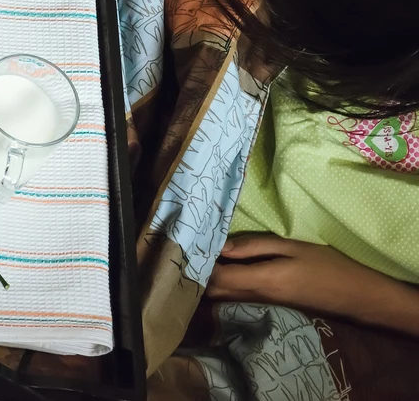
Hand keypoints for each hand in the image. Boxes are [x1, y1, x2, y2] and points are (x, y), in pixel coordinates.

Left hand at [207, 234, 418, 335]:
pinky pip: (237, 300)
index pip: (217, 278)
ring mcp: (262, 306)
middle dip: (201, 273)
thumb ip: (254, 246)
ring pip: (224, 298)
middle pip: (215, 292)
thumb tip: (221, 247)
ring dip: (212, 281)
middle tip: (196, 249)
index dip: (201, 264)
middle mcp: (257, 297)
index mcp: (262, 280)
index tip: (195, 244)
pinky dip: (227, 287)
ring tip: (208, 257)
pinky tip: (227, 270)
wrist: (355, 296)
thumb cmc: (326, 266)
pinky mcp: (268, 307)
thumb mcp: (291, 247)